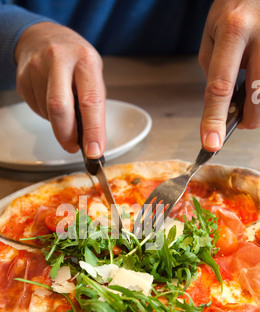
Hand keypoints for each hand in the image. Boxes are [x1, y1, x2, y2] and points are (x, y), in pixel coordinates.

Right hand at [15, 22, 105, 157]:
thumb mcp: (91, 73)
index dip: (93, 130)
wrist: (40, 37)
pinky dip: (46, 114)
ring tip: (64, 108)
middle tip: (73, 146)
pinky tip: (49, 99)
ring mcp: (36, 68)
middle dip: (67, 135)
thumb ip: (92, 104)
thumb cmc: (74, 60)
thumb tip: (91, 140)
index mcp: (84, 60)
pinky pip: (36, 109)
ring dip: (58, 123)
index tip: (94, 151)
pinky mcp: (22, 79)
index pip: (90, 100)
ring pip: (47, 112)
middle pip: (59, 107)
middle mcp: (59, 60)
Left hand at [198, 0, 259, 151]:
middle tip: (240, 120)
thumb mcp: (212, 31)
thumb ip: (213, 68)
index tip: (211, 144)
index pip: (220, 86)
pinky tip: (258, 83)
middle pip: (257, 97)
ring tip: (251, 90)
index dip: (215, 119)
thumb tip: (221, 104)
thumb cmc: (233, 5)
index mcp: (234, 30)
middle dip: (247, 119)